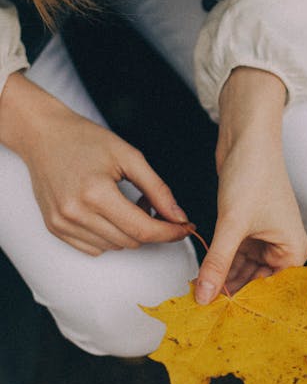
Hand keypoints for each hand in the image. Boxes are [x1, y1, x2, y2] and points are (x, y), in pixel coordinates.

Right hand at [0, 74, 188, 254]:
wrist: (43, 135)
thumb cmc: (86, 140)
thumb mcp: (129, 156)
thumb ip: (158, 189)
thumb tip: (179, 217)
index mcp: (96, 193)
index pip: (143, 229)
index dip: (170, 232)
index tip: (186, 227)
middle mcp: (75, 213)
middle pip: (131, 240)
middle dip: (150, 226)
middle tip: (149, 201)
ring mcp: (62, 223)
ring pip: (115, 246)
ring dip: (129, 231)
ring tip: (126, 202)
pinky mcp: (55, 228)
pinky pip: (94, 248)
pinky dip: (110, 237)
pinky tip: (108, 212)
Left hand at [195, 67, 306, 302]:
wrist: (247, 137)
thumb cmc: (254, 175)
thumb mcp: (233, 225)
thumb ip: (218, 263)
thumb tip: (205, 297)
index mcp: (293, 251)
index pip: (269, 292)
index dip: (246, 306)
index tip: (220, 322)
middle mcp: (282, 248)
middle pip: (255, 282)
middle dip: (230, 294)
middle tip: (203, 312)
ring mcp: (264, 238)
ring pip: (241, 270)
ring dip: (221, 280)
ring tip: (198, 297)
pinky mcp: (247, 228)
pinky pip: (233, 254)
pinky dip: (218, 263)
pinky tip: (201, 276)